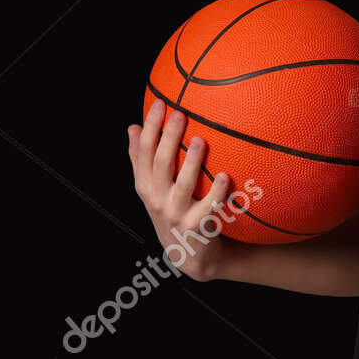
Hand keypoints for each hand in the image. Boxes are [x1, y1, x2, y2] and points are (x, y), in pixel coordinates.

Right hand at [127, 98, 234, 280]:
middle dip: (168, 137)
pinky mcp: (195, 227)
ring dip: (192, 162)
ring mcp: (175, 214)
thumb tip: (132, 126)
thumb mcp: (152, 189)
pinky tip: (226, 177)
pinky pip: (208, 208)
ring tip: (201, 141)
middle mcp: (156, 199)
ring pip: (182, 185)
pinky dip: (217, 193)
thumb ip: (141, 160)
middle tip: (179, 113)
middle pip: (160, 163)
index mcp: (145, 186)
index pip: (143, 152)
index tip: (159, 102)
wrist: (190, 255)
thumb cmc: (173, 212)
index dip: (150, 127)